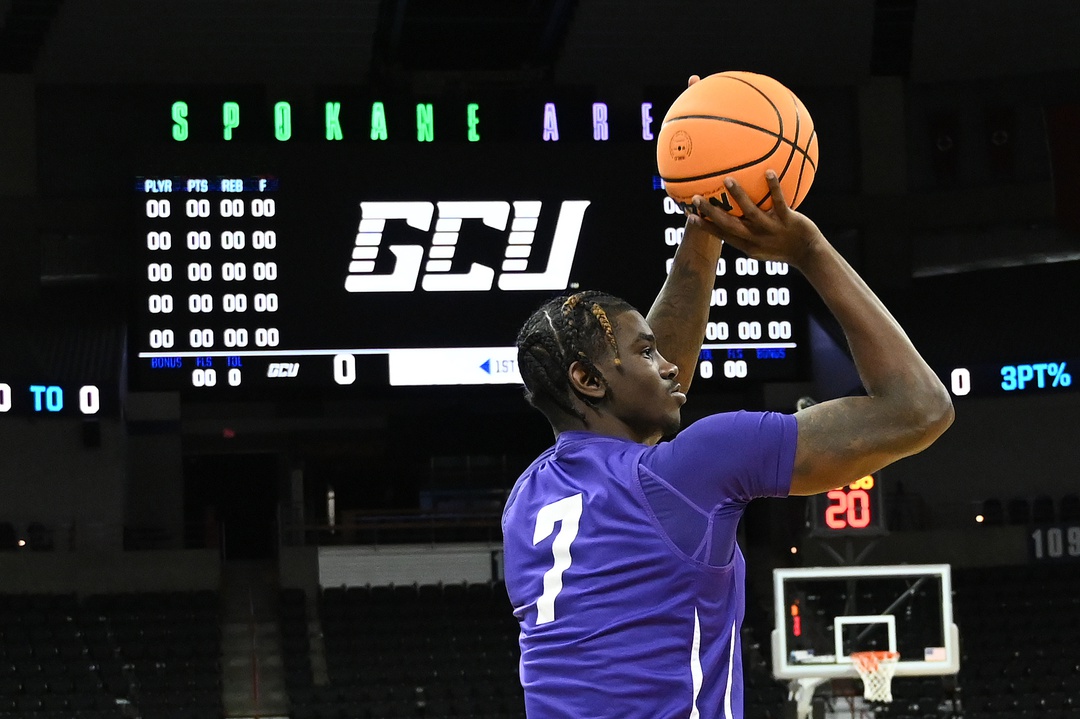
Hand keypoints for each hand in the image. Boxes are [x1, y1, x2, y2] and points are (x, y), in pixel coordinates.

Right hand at [691, 172, 824, 267]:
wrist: (808, 254)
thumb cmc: (784, 247)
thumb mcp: (762, 246)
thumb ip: (747, 233)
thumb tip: (734, 216)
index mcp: (747, 245)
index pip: (722, 235)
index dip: (705, 226)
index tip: (689, 215)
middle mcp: (756, 238)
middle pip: (729, 225)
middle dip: (712, 212)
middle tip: (697, 198)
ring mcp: (771, 229)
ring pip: (751, 212)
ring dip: (738, 196)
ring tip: (727, 180)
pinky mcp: (787, 220)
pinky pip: (778, 202)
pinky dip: (773, 187)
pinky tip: (768, 172)